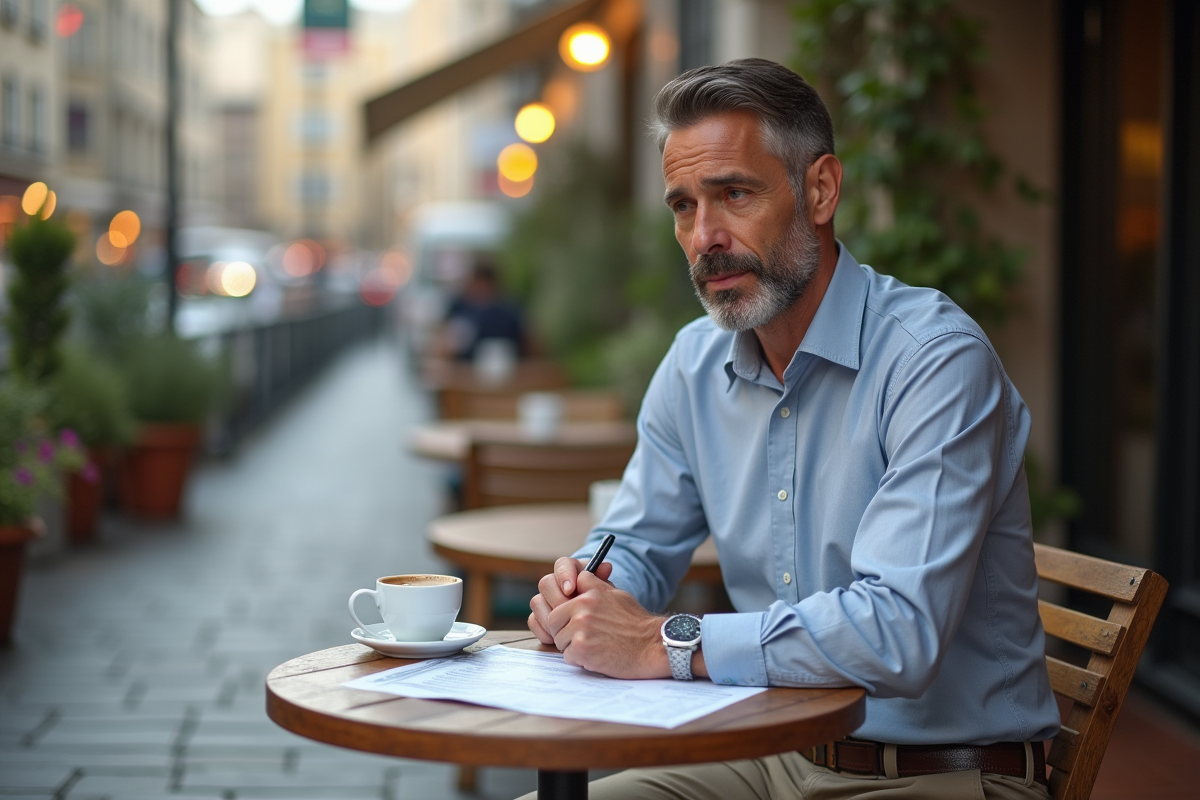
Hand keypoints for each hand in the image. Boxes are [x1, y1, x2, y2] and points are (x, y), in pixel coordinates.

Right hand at [528, 557, 611, 643]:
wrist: (599, 627)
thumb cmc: (603, 607)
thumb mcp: (607, 594)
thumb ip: (602, 581)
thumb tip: (606, 567)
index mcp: (572, 571)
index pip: (562, 564)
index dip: (564, 575)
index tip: (571, 589)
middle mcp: (555, 583)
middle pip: (546, 583)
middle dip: (558, 600)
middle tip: (570, 612)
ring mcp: (545, 601)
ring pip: (536, 602)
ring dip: (551, 617)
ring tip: (566, 627)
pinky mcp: (539, 618)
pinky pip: (533, 621)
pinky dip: (544, 630)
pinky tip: (558, 638)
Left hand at [545, 571, 668, 678]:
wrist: (652, 646)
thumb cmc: (636, 623)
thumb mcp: (616, 595)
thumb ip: (593, 586)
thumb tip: (578, 577)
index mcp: (588, 595)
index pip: (559, 600)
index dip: (564, 614)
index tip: (571, 620)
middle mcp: (582, 609)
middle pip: (553, 621)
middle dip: (564, 631)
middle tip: (582, 637)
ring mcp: (581, 629)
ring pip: (559, 640)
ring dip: (572, 646)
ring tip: (594, 646)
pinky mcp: (582, 649)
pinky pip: (568, 656)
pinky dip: (580, 660)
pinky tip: (597, 655)